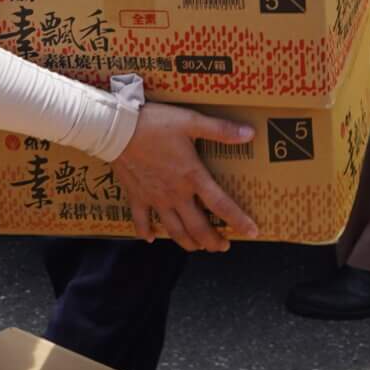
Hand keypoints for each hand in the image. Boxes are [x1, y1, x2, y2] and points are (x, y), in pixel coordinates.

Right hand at [112, 102, 258, 251]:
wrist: (116, 129)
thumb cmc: (154, 124)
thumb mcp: (190, 121)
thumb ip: (220, 130)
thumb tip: (250, 133)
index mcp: (192, 177)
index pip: (221, 205)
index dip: (239, 221)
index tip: (253, 233)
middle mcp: (175, 194)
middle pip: (198, 227)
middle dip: (213, 241)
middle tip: (224, 247)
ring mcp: (154, 198)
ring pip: (173, 229)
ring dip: (187, 242)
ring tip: (197, 248)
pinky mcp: (136, 196)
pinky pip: (141, 220)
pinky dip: (146, 231)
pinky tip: (150, 238)